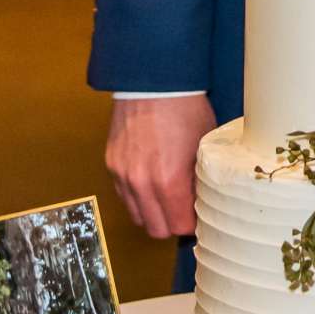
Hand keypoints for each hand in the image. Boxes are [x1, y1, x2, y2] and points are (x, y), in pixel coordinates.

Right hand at [105, 93, 214, 238]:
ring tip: (167, 196)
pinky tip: (150, 182)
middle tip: (184, 210)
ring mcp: (123, 175)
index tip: (198, 216)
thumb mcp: (202, 147)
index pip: (179, 227)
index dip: (192, 224)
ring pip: (137, 216)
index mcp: (169, 181)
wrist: (154, 83)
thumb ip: (199, 180)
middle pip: (156, 230)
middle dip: (172, 223)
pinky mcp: (112, 165)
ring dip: (152, 213)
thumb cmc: (184, 109)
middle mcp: (142, 183)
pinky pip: (123, 196)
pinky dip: (137, 197)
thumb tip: (200, 202)